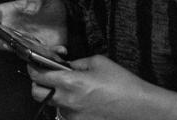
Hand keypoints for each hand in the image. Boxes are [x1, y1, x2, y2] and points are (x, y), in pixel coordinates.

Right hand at [0, 0, 67, 55]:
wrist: (63, 19)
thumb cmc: (47, 5)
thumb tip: (30, 9)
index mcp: (6, 12)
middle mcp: (10, 30)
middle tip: (5, 40)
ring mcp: (22, 43)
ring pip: (14, 51)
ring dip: (18, 51)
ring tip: (28, 49)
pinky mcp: (37, 53)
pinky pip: (39, 58)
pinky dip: (48, 55)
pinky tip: (58, 49)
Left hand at [29, 55, 176, 119]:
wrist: (142, 107)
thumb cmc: (123, 83)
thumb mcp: (97, 62)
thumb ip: (75, 63)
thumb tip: (64, 64)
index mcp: (70, 82)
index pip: (37, 75)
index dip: (34, 67)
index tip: (37, 63)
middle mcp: (68, 101)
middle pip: (36, 93)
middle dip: (39, 83)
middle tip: (50, 76)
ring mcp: (73, 115)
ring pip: (52, 103)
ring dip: (56, 94)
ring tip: (74, 88)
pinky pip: (66, 113)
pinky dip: (69, 105)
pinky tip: (83, 99)